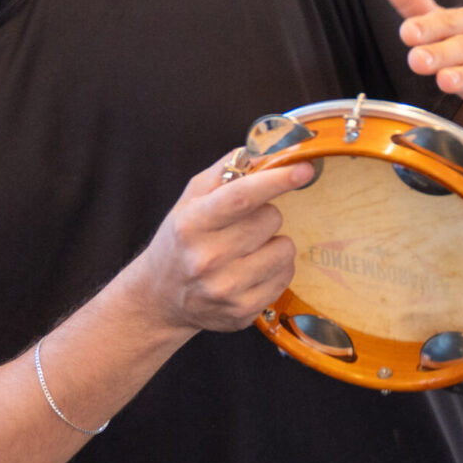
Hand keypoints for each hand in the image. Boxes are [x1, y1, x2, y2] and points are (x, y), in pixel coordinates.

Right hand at [131, 151, 312, 333]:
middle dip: (266, 214)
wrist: (159, 297)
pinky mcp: (242, 310)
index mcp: (191, 224)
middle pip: (270, 220)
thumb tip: (262, 151)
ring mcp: (225, 288)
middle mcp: (206, 258)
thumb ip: (223, 172)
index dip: (276, 180)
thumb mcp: (189, 201)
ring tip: (249, 250)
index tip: (303, 169)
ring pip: (284, 249)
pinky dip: (276, 269)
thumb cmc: (179, 241)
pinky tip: (252, 271)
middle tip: (245, 224)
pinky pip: (285, 277)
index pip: (241, 197)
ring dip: (274, 244)